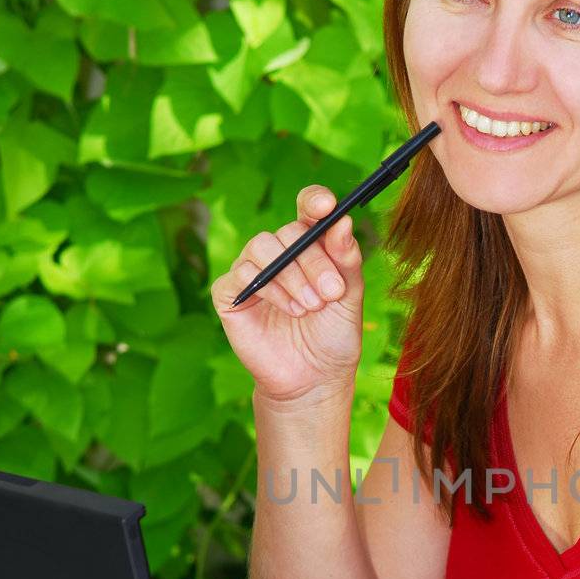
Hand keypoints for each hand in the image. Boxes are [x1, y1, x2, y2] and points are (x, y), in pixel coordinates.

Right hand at [209, 185, 364, 404]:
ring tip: (310, 307)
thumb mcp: (349, 296)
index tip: (327, 206)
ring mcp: (252, 270)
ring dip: (291, 276)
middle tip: (330, 292)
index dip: (314, 200)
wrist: (314, 378)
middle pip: (289, 232)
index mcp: (310, 246)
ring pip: (262, 247)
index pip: (307, 209)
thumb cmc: (333, 336)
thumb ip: (346, 259)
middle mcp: (279, 252)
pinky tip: (290, 311)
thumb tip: (342, 220)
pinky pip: (242, 274)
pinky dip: (270, 290)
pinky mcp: (230, 293)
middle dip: (313, 261)